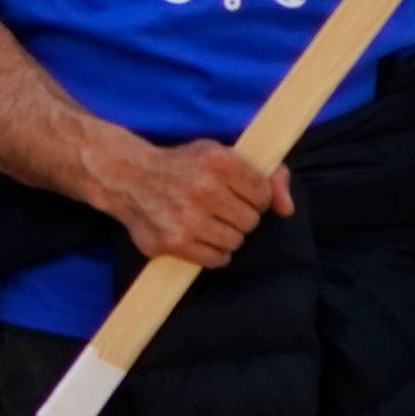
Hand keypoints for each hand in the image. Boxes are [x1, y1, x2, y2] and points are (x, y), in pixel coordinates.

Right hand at [102, 135, 291, 273]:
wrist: (127, 177)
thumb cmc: (182, 166)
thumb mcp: (222, 156)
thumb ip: (268, 176)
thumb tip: (287, 209)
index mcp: (217, 161)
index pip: (262, 194)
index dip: (252, 196)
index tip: (235, 191)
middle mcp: (202, 189)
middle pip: (250, 221)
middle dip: (238, 215)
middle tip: (217, 206)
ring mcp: (185, 218)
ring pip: (235, 241)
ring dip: (225, 234)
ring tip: (206, 220)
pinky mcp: (171, 242)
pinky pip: (216, 259)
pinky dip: (212, 251)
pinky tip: (198, 235)